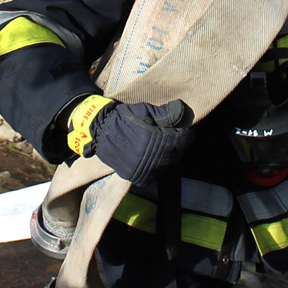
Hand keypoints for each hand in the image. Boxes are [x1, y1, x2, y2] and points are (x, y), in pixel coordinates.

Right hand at [67, 94, 194, 185]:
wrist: (100, 131)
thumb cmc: (125, 118)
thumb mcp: (145, 111)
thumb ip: (166, 114)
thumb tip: (184, 112)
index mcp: (156, 139)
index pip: (183, 138)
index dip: (187, 131)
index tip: (186, 126)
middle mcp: (152, 158)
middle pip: (177, 152)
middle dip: (179, 143)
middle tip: (175, 134)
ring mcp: (145, 170)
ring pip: (168, 164)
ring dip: (170, 155)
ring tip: (163, 144)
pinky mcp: (138, 177)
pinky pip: (156, 174)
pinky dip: (159, 166)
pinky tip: (155, 156)